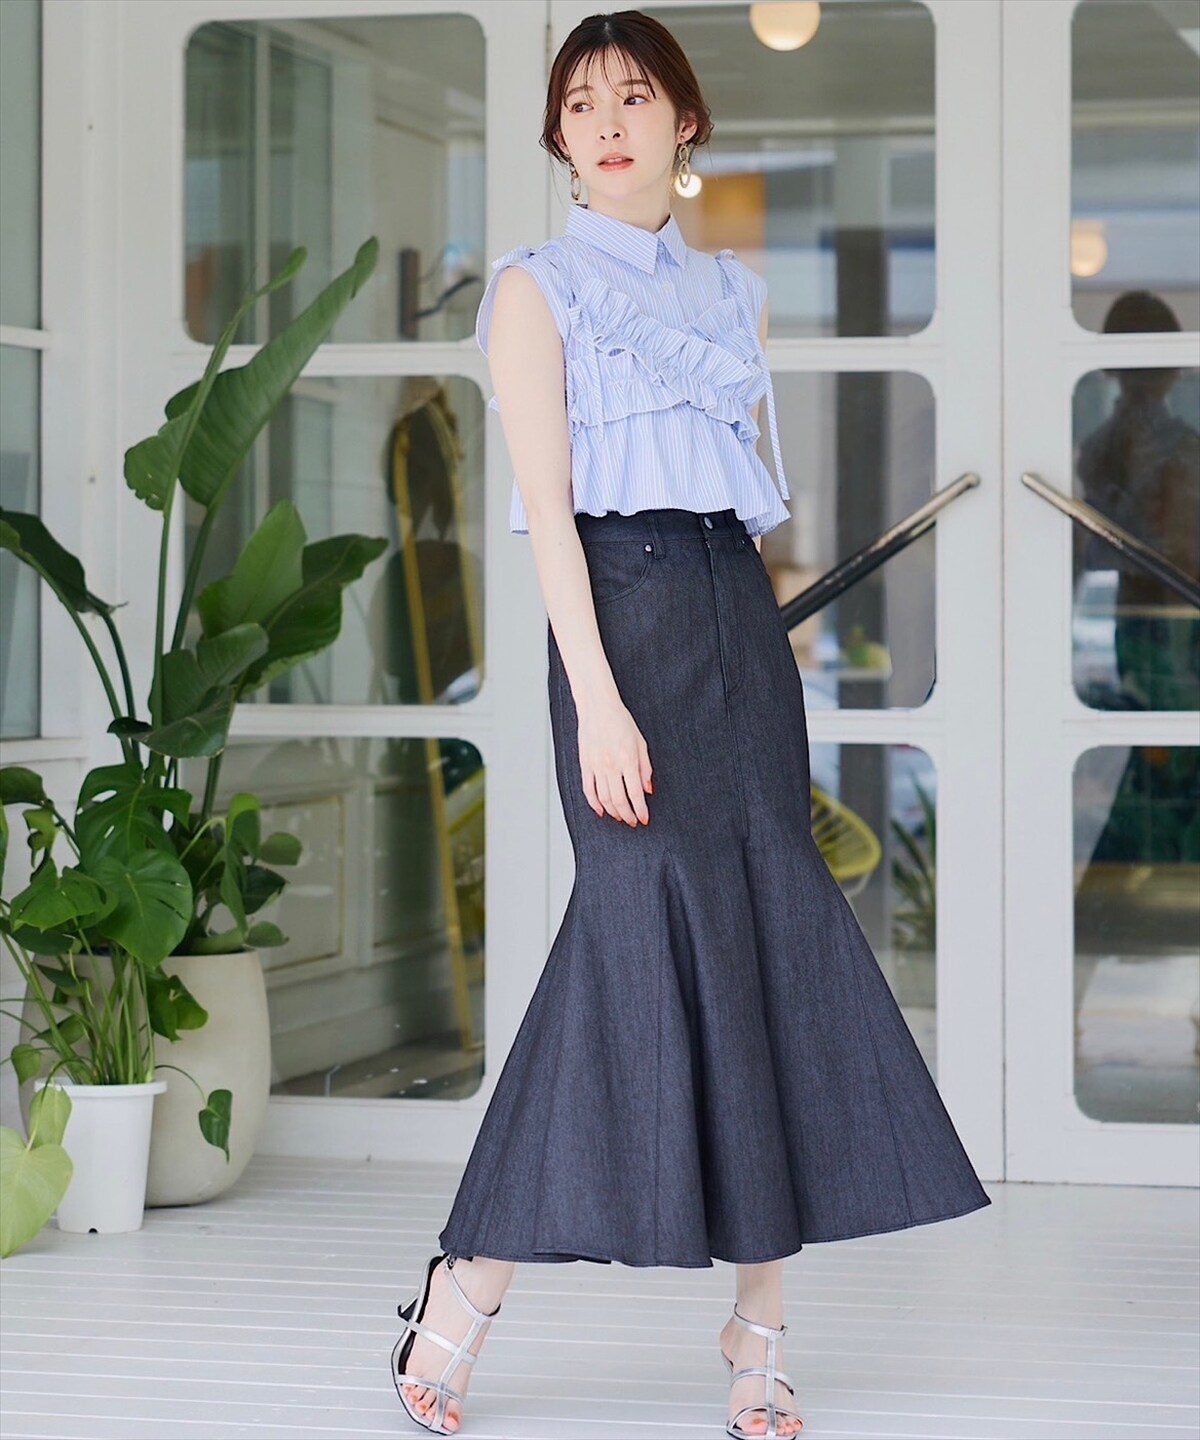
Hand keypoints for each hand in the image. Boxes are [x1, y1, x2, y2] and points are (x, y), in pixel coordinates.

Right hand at [577, 692, 652, 826]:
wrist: (598, 707)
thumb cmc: (621, 721)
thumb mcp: (641, 743)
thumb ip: (645, 768)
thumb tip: (648, 790)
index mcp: (628, 760)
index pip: (635, 794)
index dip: (640, 810)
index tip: (644, 819)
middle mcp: (611, 766)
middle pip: (619, 800)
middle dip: (628, 815)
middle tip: (633, 822)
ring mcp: (596, 766)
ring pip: (603, 798)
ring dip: (613, 812)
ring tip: (620, 817)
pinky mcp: (585, 764)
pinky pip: (588, 789)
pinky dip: (594, 803)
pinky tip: (600, 811)